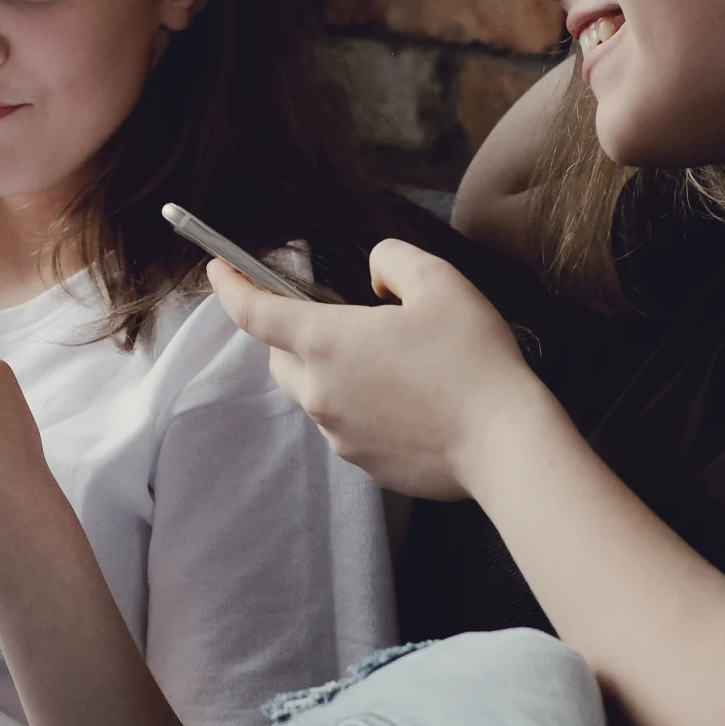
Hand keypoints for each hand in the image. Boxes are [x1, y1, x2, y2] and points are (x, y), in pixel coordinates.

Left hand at [209, 238, 549, 500]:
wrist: (505, 445)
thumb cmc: (473, 361)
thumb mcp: (439, 282)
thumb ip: (393, 261)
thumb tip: (373, 278)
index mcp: (326, 342)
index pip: (254, 311)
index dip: (230, 285)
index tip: (218, 268)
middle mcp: (320, 392)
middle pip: (279, 356)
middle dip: (292, 332)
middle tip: (339, 316)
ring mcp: (338, 434)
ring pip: (313, 394)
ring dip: (331, 372)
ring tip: (391, 361)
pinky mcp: (364, 464)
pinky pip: (344, 425)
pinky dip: (359, 406)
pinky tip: (408, 399)